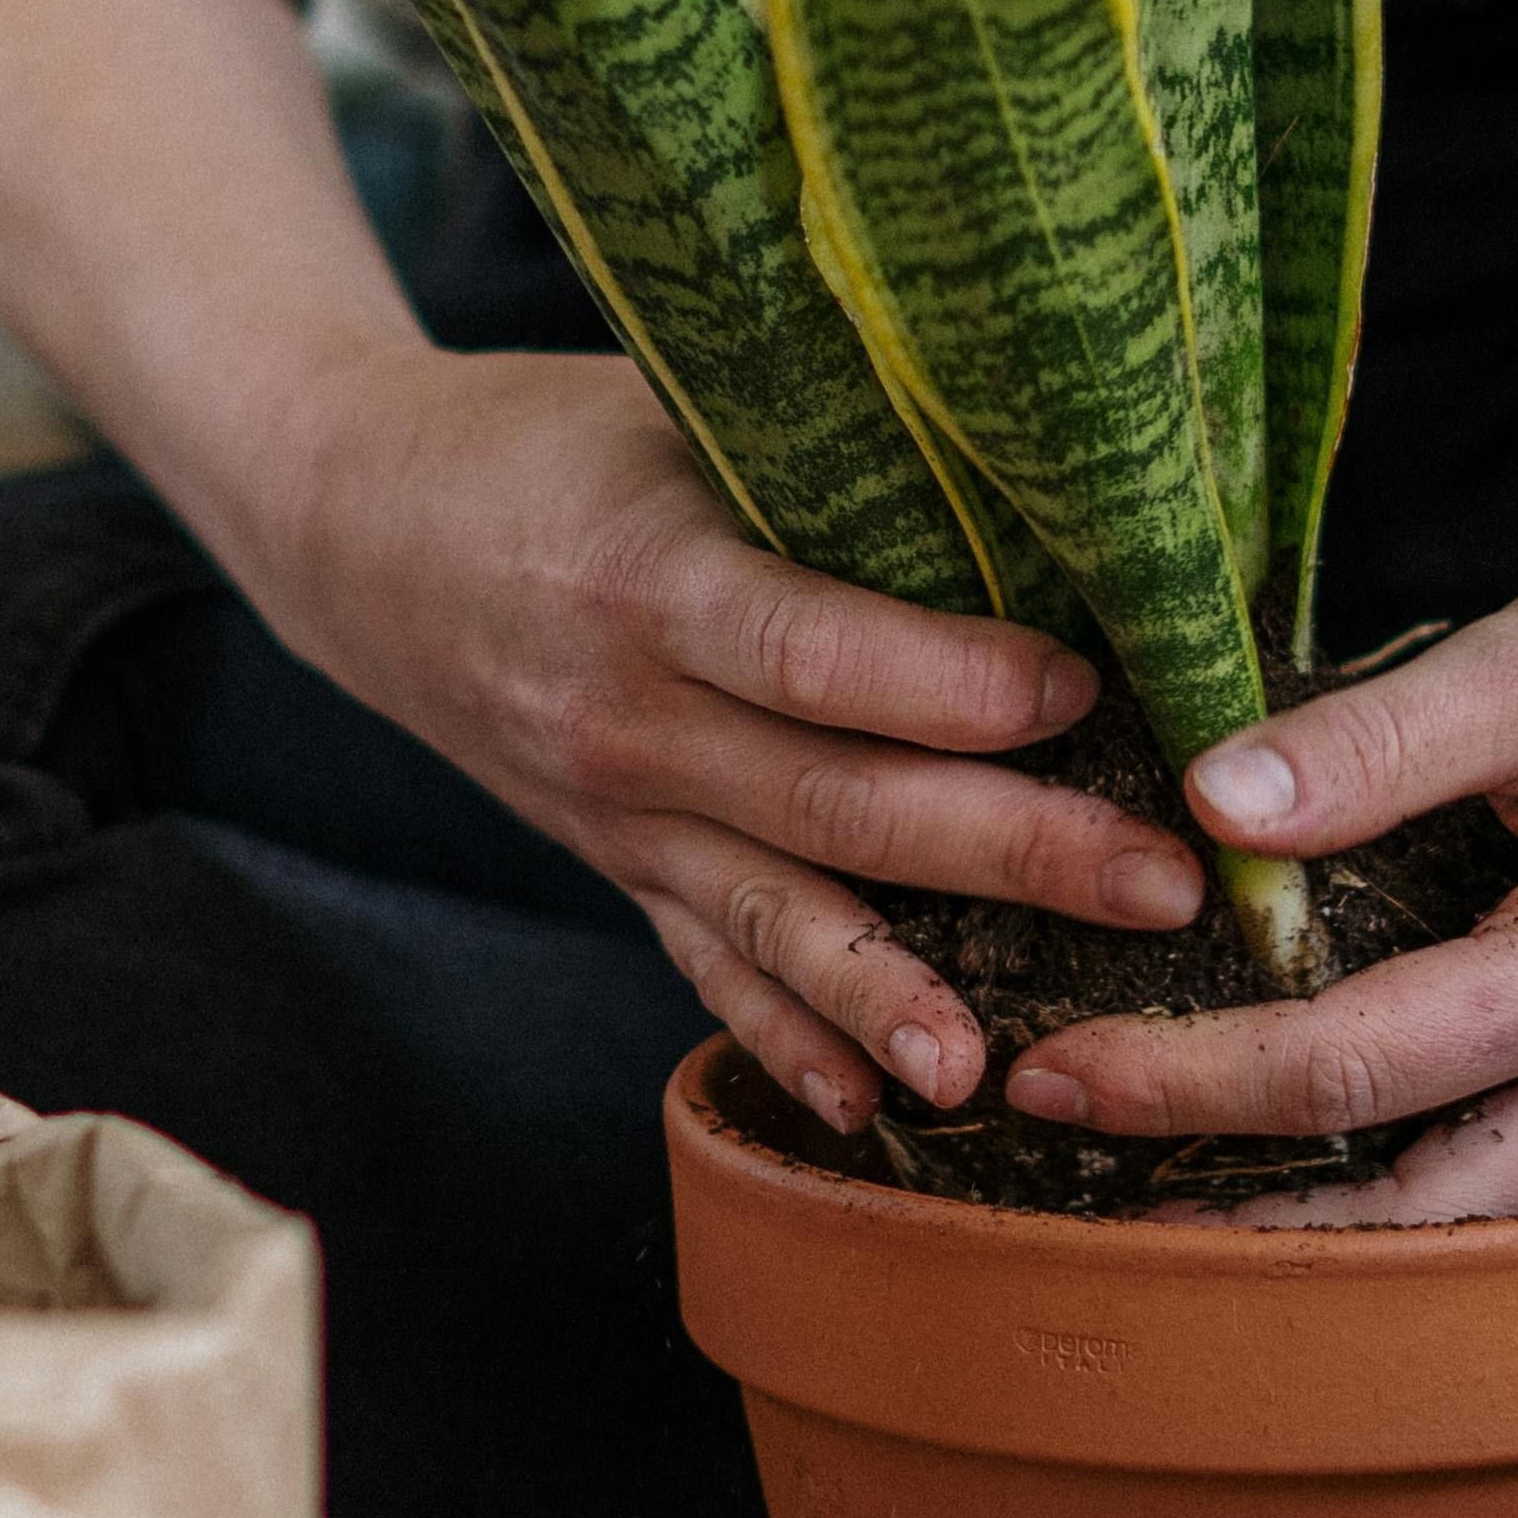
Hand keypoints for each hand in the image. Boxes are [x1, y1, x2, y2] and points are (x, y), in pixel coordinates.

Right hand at [220, 343, 1203, 1133]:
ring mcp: (615, 811)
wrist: (355, 523)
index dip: (954, 684)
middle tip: (1162, 884)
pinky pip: (705, 968)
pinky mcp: (614, 865)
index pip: (816, 654)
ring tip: (1007, 1064)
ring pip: (775, 916)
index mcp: (647, 580)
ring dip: (897, 995)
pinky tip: (872, 1114)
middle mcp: (627, 716)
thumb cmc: (543, 438)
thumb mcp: (664, 402)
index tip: (1087, 690)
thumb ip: (821, 446)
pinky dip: (785, 1045)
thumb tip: (1036, 466)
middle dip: (1010, 852)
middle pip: (835, 804)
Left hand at [999, 441, 1517, 1222]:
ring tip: (1166, 1197)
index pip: (1362, 1068)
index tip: (1051, 1076)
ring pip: (1494, 1220)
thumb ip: (1376, 742)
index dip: (1191, 1082)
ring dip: (1336, 1224)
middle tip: (1071, 1185)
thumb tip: (1202, 808)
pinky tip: (1319, 1155)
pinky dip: (1430, 1181)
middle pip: (1423, 1203)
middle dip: (1241, 1212)